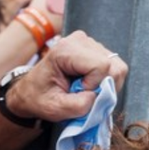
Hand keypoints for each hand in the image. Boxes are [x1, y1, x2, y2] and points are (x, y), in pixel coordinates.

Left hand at [5, 31, 128, 123]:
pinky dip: (105, 81)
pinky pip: (114, 67)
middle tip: (84, 94)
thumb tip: (100, 97)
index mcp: (65, 50)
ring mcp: (90, 42)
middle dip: (104, 86)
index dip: (95, 85)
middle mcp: (80, 40)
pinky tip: (88, 84)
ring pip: (117, 67)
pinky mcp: (95, 49)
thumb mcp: (54, 109)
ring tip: (84, 89)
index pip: (101, 66)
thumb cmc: (39, 98)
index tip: (78, 93)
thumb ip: (78, 106)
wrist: (31, 91)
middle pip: (114, 66)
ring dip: (105, 84)